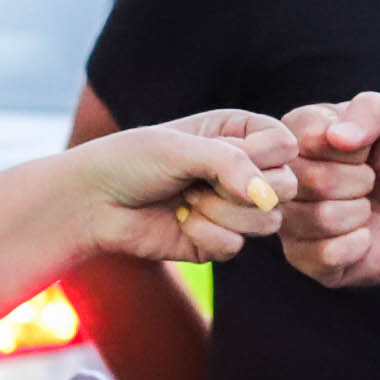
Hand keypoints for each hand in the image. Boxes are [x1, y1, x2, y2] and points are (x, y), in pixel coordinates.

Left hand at [69, 111, 293, 263]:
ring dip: (222, 213)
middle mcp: (244, 169)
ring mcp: (235, 208)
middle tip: (199, 181)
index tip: (219, 152)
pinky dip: (205, 235)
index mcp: (240, 133)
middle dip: (241, 189)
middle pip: (286, 187)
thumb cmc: (132, 161)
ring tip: (187, 200)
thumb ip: (230, 163)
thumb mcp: (181, 148)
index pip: (286, 145)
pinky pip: (236, 246)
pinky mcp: (220, 241)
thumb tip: (268, 197)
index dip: (261, 154)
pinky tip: (179, 222)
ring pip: (268, 222)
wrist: (93, 203)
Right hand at [278, 93, 379, 288]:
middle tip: (370, 181)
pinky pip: (325, 254)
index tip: (365, 149)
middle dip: (359, 181)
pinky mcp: (303, 257)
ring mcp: (290, 217)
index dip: (349, 149)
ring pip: (319, 218)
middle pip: (308, 180)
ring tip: (365, 207)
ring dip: (359, 214)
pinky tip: (363, 237)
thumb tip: (337, 136)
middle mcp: (285, 174)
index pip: (305, 137)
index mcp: (299, 132)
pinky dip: (358, 245)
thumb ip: (372, 110)